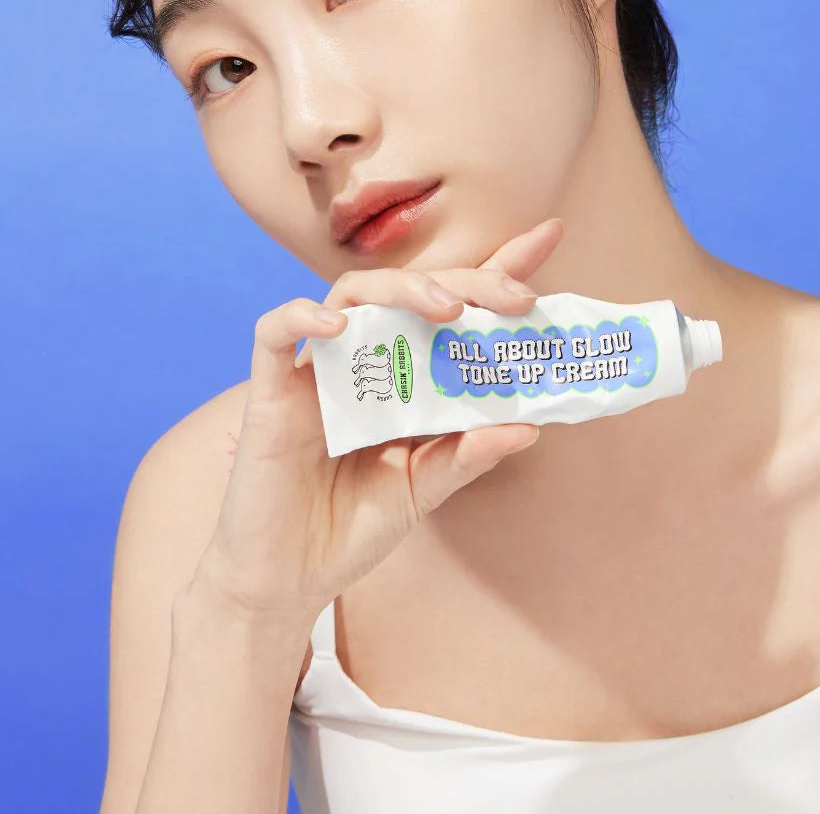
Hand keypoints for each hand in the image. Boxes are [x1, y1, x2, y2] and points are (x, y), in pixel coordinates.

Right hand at [195, 218, 564, 620]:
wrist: (285, 581)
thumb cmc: (349, 529)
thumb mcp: (422, 491)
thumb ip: (466, 456)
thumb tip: (529, 426)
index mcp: (405, 377)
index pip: (453, 308)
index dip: (495, 270)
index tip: (549, 238)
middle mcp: (364, 361)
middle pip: (411, 291)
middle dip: (467, 281)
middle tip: (515, 299)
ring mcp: (317, 371)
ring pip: (351, 294)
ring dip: (402, 291)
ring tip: (447, 309)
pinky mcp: (271, 391)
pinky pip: (275, 332)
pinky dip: (302, 317)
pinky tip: (339, 327)